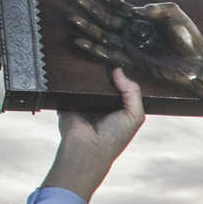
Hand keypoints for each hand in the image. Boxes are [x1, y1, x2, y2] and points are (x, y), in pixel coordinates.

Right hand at [42, 67, 144, 200]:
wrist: (87, 148)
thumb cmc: (114, 137)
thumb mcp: (135, 116)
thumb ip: (133, 92)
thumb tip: (118, 70)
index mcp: (118, 104)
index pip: (121, 82)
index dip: (122, 71)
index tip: (121, 57)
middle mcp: (101, 100)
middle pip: (103, 77)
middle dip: (104, 67)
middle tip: (104, 55)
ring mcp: (84, 98)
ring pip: (86, 78)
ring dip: (87, 70)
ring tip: (90, 57)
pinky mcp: (68, 98)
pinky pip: (69, 83)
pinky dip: (71, 77)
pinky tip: (75, 67)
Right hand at [70, 0, 202, 89]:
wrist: (196, 64)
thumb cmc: (188, 37)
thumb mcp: (174, 15)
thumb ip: (156, 9)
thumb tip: (137, 10)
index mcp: (141, 18)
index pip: (118, 5)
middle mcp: (132, 31)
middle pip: (105, 18)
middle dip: (90, 8)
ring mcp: (130, 46)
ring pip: (103, 35)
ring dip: (87, 28)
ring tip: (72, 18)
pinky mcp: (131, 62)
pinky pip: (108, 55)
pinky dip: (94, 49)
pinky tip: (80, 42)